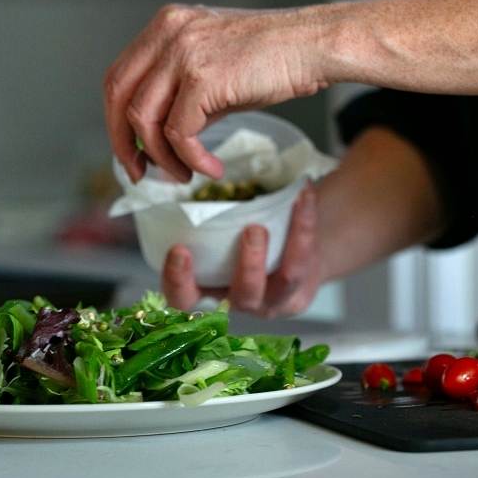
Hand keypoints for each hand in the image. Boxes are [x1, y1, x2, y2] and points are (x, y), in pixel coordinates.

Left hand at [104, 4, 327, 182]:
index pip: (119, 77)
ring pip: (145, 120)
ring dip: (162, 158)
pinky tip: (210, 168)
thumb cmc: (274, 58)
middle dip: (123, 143)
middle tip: (138, 173)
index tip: (129, 150)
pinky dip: (190, 159)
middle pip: (118, 96)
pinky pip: (178, 133)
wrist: (315, 46)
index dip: (116, 120)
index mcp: (166, 25)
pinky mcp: (202, 78)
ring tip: (185, 174)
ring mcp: (183, 53)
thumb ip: (181, 96)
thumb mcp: (214, 70)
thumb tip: (157, 139)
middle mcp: (168, 33)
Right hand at [161, 186, 324, 316]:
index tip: (179, 250)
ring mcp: (273, 301)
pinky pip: (306, 258)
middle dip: (247, 265)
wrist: (288, 258)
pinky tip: (303, 195)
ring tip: (274, 219)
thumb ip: (197, 217)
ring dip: (287, 247)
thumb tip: (172, 176)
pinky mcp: (300, 292)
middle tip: (251, 229)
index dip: (178, 280)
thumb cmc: (237, 241)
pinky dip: (305, 222)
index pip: (184, 298)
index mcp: (208, 291)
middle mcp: (239, 302)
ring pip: (282, 282)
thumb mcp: (214, 235)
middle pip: (241, 295)